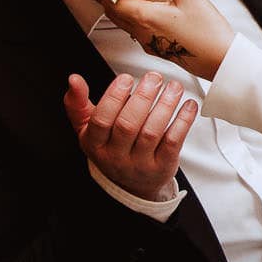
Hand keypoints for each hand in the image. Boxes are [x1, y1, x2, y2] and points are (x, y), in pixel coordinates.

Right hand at [63, 71, 197, 203]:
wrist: (132, 184)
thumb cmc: (110, 148)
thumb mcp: (88, 129)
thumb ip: (78, 104)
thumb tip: (73, 79)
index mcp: (94, 143)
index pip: (101, 120)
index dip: (113, 97)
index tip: (126, 78)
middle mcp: (115, 156)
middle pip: (128, 125)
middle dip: (143, 97)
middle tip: (154, 77)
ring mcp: (139, 164)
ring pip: (152, 132)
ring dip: (165, 105)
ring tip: (173, 86)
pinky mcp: (162, 166)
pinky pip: (173, 142)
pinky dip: (182, 121)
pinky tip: (187, 104)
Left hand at [104, 0, 235, 79]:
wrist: (221, 61)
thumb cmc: (208, 34)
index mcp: (145, 18)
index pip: (112, 2)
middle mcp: (142, 33)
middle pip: (114, 14)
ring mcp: (149, 43)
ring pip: (125, 23)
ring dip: (123, 7)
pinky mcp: (159, 49)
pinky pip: (138, 31)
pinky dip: (136, 17)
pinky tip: (151, 9)